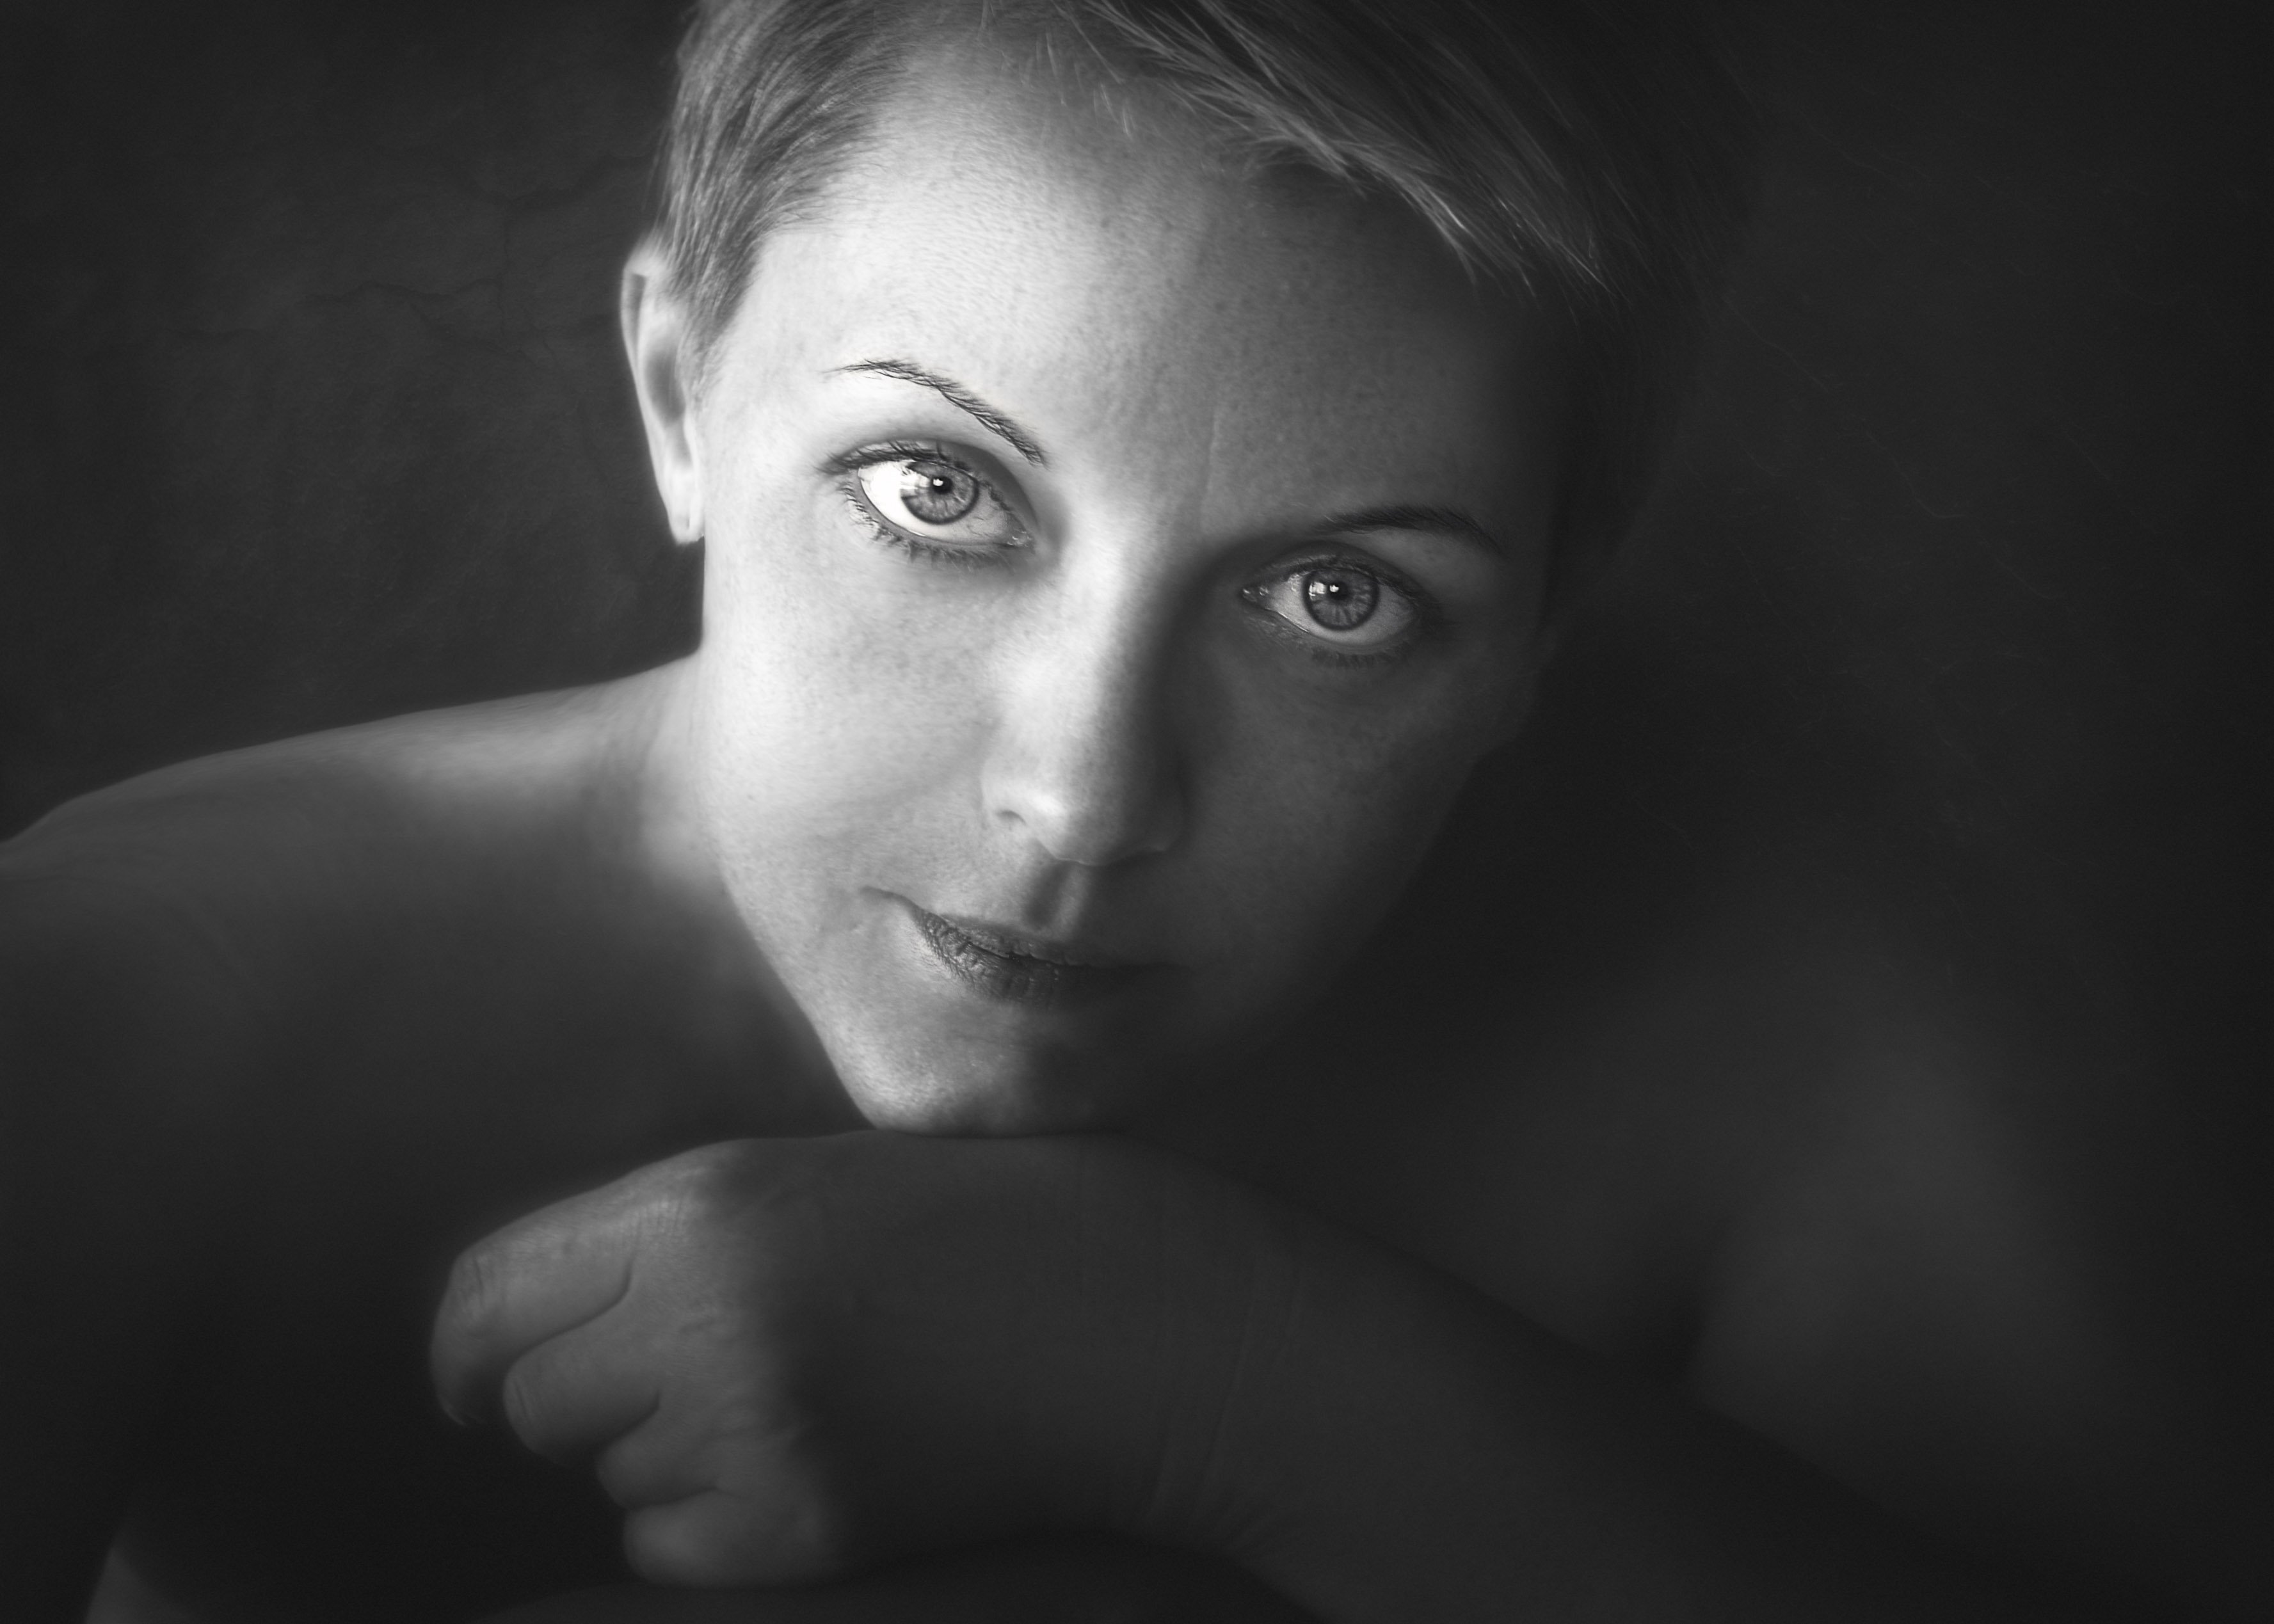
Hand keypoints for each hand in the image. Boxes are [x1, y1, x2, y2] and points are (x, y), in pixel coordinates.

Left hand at [429, 1133, 1294, 1589]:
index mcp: (698, 1206)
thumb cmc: (976, 1222)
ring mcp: (747, 1432)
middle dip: (579, 1397)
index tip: (474, 1374)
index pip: (486, 1296)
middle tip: (676, 1377)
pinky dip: (710, 1521)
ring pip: (607, 1478)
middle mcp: (699, 1320)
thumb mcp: (805, 1178)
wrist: (1131, 1316)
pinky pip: (670, 1546)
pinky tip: (812, 1463)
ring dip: (658, 1455)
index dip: (462, 1347)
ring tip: (788, 1400)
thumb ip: (667, 1230)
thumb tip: (533, 1319)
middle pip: (530, 1401)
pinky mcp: (795, 1530)